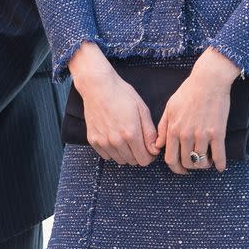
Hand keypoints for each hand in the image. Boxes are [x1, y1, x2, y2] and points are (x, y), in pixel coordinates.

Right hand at [68, 42, 158, 165]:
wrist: (98, 87)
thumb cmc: (121, 94)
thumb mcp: (142, 110)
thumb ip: (150, 132)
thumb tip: (154, 150)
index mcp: (131, 133)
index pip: (144, 160)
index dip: (150, 156)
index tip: (150, 149)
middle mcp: (116, 141)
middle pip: (133, 161)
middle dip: (139, 155)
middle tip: (139, 142)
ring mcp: (103, 141)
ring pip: (120, 160)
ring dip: (126, 154)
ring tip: (127, 139)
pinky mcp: (93, 140)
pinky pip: (107, 156)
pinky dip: (113, 151)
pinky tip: (115, 139)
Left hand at [156, 47, 240, 173]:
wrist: (209, 81)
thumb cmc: (188, 92)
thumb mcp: (169, 108)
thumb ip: (162, 128)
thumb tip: (158, 146)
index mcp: (173, 130)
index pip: (170, 158)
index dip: (175, 168)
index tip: (181, 169)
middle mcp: (186, 135)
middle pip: (186, 162)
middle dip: (190, 167)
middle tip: (195, 164)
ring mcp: (202, 135)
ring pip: (201, 162)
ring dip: (204, 165)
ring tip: (207, 161)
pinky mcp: (218, 133)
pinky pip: (219, 155)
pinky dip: (220, 164)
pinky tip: (220, 167)